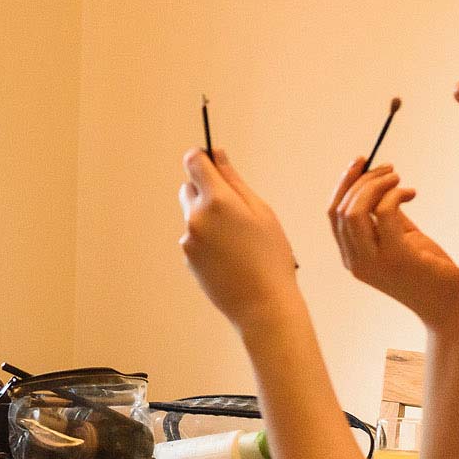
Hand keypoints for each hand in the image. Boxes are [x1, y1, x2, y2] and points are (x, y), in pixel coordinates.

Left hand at [178, 148, 301, 326]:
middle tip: (235, 209)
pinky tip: (230, 255)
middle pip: (188, 187)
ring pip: (192, 214)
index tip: (212, 162)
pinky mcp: (187, 257)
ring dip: (207, 217)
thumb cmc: (271, 256)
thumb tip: (216, 153)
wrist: (262, 305)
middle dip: (206, 190)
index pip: (193, 162)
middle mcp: (195, 217)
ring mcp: (188, 239)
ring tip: (237, 239)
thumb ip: (234, 180)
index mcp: (217, 201)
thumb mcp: (261, 212)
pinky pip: (194, 237)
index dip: (202, 158)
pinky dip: (207, 239)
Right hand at [326, 158, 458, 326]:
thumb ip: (387, 217)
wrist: (452, 307)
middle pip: (341, 209)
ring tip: (396, 176)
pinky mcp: (396, 258)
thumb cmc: (430, 273)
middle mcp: (355, 261)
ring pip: (355, 211)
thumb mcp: (402, 239)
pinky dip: (395, 194)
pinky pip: (385, 213)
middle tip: (388, 168)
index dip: (343, 184)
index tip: (360, 162)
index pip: (333, 214)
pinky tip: (411, 193)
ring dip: (375, 185)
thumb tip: (380, 185)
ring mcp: (373, 262)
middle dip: (361, 180)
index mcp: (352, 257)